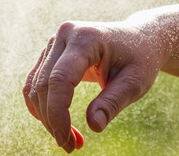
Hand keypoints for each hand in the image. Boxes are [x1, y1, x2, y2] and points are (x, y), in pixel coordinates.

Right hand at [23, 19, 165, 152]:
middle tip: (71, 146)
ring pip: (36, 86)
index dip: (58, 113)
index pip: (60, 79)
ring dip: (47, 117)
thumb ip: (112, 102)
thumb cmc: (140, 59)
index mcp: (87, 38)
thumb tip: (93, 126)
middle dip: (53, 121)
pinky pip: (36, 83)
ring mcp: (56, 42)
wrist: (142, 39)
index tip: (67, 141)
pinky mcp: (52, 52)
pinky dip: (43, 107)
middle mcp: (66, 35)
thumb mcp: (134, 82)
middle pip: (44, 85)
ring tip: (70, 140)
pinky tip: (58, 125)